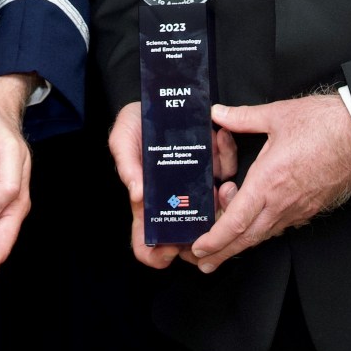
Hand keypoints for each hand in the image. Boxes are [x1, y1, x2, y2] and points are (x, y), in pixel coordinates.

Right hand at [109, 102, 244, 267]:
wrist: (156, 96)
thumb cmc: (134, 124)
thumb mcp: (123, 140)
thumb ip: (127, 165)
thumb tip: (138, 194)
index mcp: (149, 201)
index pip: (147, 243)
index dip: (156, 254)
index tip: (169, 247)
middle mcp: (175, 197)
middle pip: (190, 232)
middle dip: (206, 228)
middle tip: (212, 203)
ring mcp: (195, 181)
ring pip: (215, 204)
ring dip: (224, 194)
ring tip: (221, 176)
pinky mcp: (211, 162)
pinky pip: (226, 168)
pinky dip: (228, 156)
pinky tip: (221, 139)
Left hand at [186, 94, 350, 273]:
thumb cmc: (325, 124)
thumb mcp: (277, 115)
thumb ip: (243, 117)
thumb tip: (219, 113)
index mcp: (268, 182)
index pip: (236, 221)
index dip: (215, 238)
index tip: (199, 248)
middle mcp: (282, 202)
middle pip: (247, 237)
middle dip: (222, 252)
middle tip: (202, 262)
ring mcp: (299, 208)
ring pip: (265, 234)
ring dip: (242, 243)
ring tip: (222, 249)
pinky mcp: (312, 207)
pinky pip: (281, 226)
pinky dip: (263, 231)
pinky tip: (256, 227)